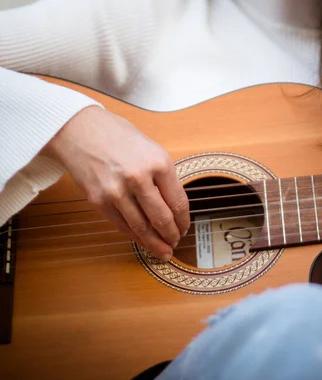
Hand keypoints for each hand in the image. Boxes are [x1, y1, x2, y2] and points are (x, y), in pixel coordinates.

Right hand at [44, 106, 189, 259]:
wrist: (78, 128)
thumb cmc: (117, 135)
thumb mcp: (151, 148)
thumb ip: (163, 176)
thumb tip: (174, 205)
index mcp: (159, 163)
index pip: (178, 202)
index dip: (183, 221)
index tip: (184, 228)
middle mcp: (139, 178)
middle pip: (162, 219)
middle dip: (171, 235)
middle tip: (175, 243)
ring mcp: (117, 190)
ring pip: (141, 227)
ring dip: (154, 243)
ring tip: (162, 250)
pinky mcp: (99, 199)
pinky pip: (121, 224)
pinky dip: (134, 235)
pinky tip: (142, 240)